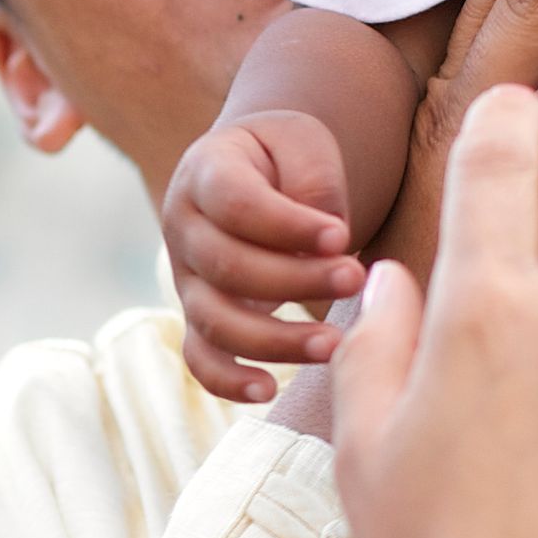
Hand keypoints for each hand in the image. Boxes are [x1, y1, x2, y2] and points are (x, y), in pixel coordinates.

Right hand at [165, 108, 361, 401]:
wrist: (259, 174)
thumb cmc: (288, 159)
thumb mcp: (304, 145)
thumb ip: (314, 183)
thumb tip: (328, 243)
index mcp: (205, 172)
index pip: (236, 204)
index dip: (287, 225)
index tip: (341, 236)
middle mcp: (183, 229)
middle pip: (227, 266)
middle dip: (294, 281)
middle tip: (354, 280)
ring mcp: (187, 280)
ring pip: (215, 320)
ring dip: (275, 339)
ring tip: (334, 344)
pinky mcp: (200, 319)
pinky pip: (200, 359)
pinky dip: (228, 382)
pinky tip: (270, 392)